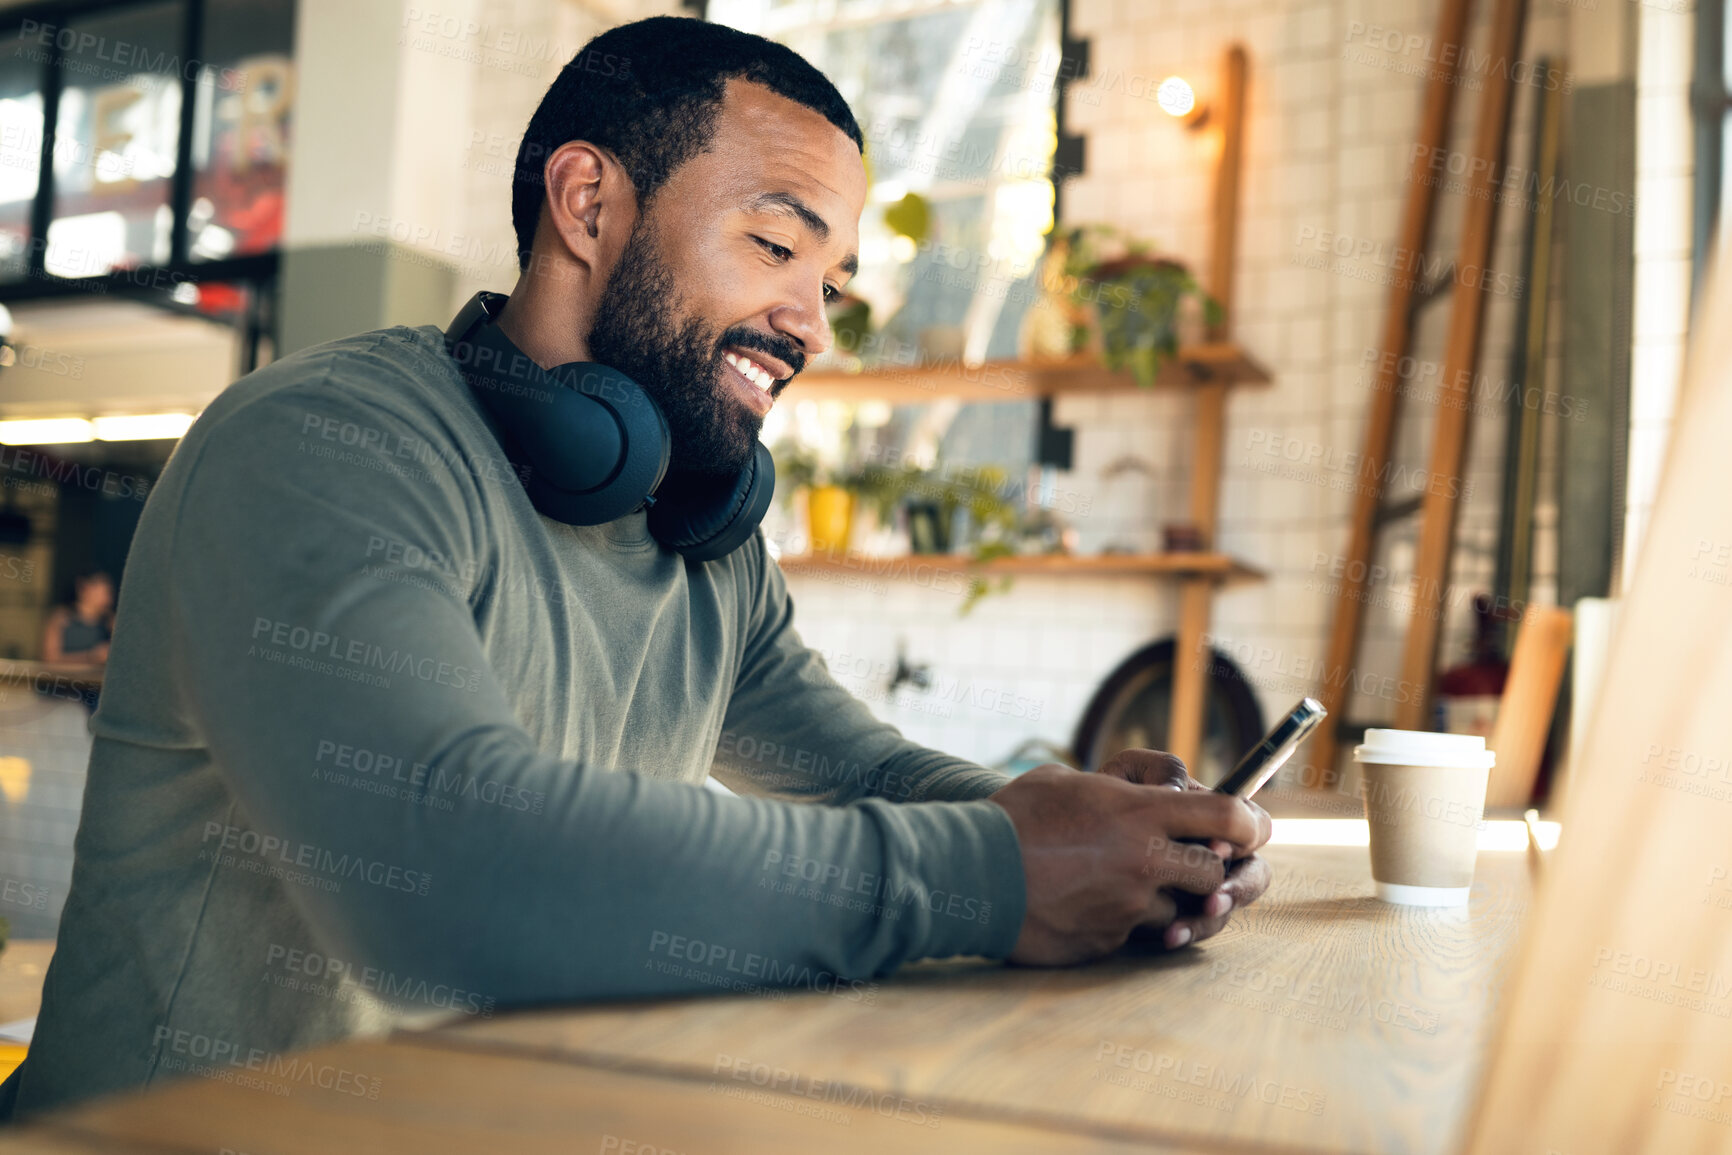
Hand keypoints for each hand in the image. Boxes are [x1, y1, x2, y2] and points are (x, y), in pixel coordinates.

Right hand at [988, 762, 1270, 965]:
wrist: (969, 873)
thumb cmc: (1014, 818)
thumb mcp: (1070, 779)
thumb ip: (1123, 783)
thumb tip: (1161, 783)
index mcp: (1140, 813)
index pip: (1230, 817)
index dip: (1251, 823)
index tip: (1250, 826)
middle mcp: (1145, 862)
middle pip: (1215, 873)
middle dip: (1206, 868)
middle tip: (1185, 858)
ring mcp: (1128, 908)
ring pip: (1176, 910)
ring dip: (1160, 898)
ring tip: (1116, 880)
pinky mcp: (1106, 942)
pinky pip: (1133, 934)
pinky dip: (1120, 921)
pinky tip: (1084, 903)